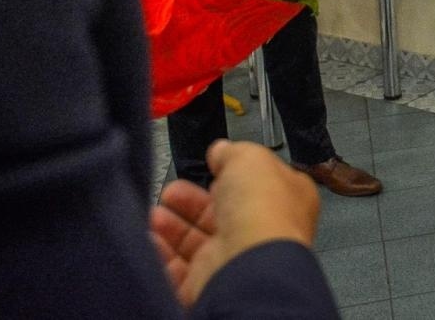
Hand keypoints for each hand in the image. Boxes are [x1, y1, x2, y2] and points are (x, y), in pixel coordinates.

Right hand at [149, 140, 319, 306]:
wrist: (248, 266)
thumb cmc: (262, 212)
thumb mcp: (250, 159)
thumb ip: (233, 152)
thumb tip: (222, 150)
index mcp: (284, 202)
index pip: (256, 187)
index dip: (231, 176)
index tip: (212, 167)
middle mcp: (260, 234)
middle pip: (220, 215)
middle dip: (191, 200)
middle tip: (172, 191)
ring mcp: (234, 261)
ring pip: (196, 242)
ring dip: (172, 226)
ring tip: (155, 213)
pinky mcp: (207, 284)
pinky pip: (177, 270)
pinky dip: (161, 254)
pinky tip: (150, 238)